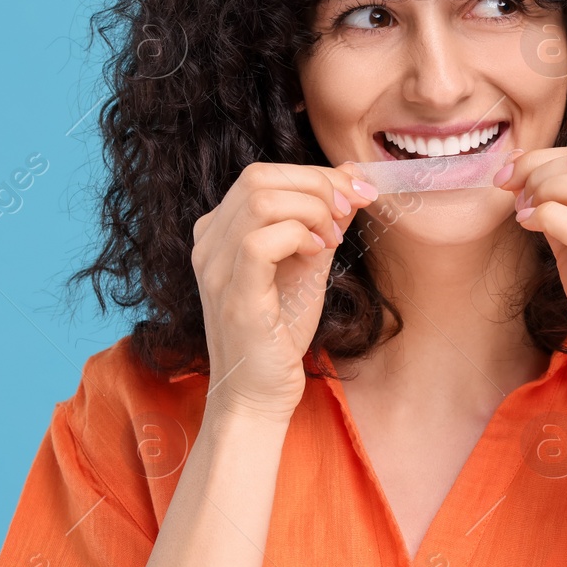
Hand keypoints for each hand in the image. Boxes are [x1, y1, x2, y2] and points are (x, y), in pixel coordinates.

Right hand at [190, 161, 377, 419]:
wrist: (260, 392)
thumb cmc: (280, 331)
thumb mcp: (308, 264)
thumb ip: (323, 222)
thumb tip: (352, 181)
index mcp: (220, 231)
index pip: (262, 175)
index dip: (316, 174)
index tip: (358, 190)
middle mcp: (208, 243)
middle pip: (258, 177)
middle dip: (317, 184)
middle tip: (350, 210)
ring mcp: (215, 268)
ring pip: (259, 200)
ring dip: (311, 209)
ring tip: (333, 238)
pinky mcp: (234, 295)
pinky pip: (259, 241)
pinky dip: (299, 235)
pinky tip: (319, 253)